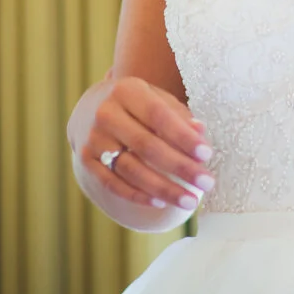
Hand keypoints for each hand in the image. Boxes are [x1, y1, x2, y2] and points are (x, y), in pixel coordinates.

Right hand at [70, 75, 215, 211]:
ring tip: (189, 201)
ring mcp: (94, 138)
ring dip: (162, 188)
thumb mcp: (159, 99)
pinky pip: (112, 183)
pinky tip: (160, 202)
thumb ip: (179, 116)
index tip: (207, 154)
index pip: (159, 116)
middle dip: (180, 167)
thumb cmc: (139, 105)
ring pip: (130, 169)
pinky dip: (137, 195)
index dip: (183, 137)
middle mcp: (106, 114)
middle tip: (206, 182)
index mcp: (127, 91)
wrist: (95, 107)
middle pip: (146, 146)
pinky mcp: (87, 160)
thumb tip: (200, 133)